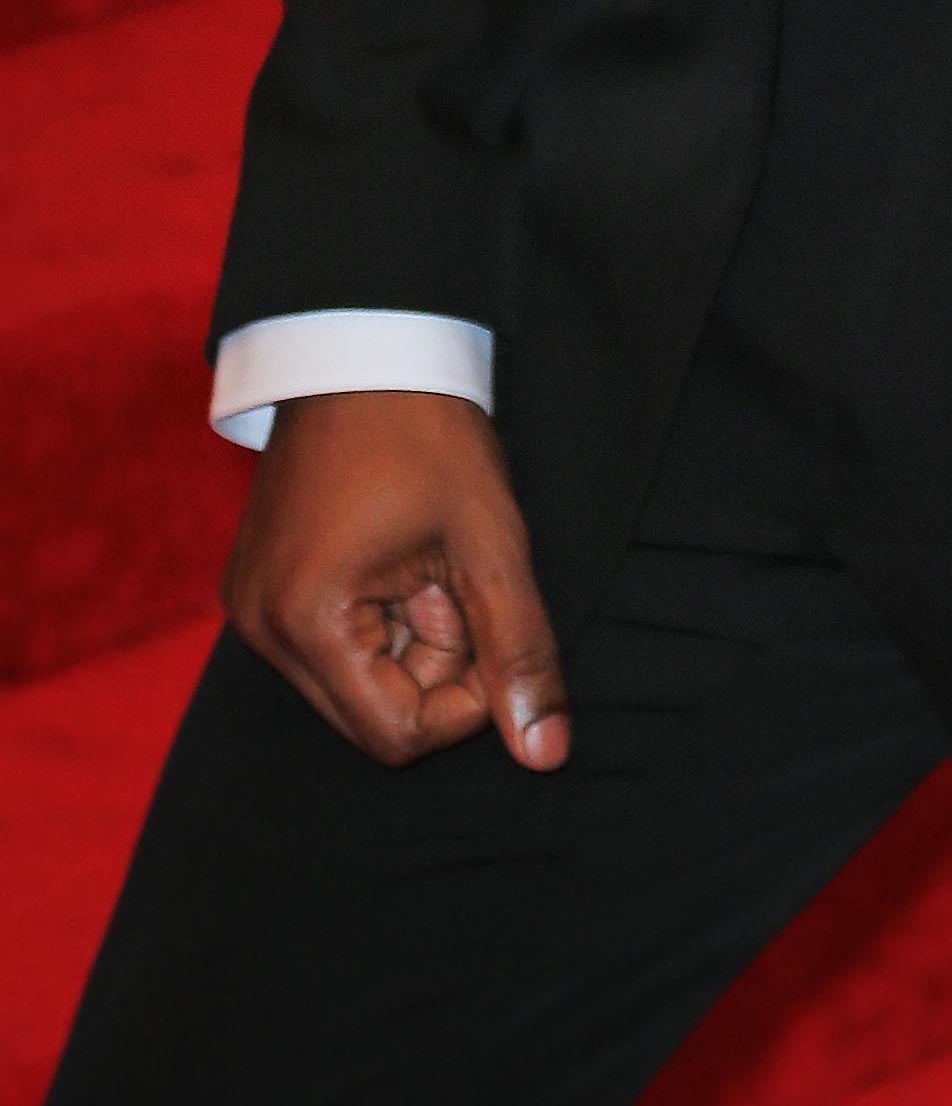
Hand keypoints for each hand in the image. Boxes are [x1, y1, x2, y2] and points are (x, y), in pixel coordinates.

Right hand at [224, 391, 570, 769]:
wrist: (366, 349)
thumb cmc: (430, 436)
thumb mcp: (490, 544)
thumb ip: (519, 651)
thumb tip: (545, 756)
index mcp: (305, 621)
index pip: (398, 736)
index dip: (465, 698)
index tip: (489, 621)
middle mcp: (260, 628)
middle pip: (372, 716)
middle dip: (434, 664)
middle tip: (455, 580)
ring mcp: (251, 610)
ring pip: (355, 682)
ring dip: (408, 640)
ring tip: (424, 560)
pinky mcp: (258, 589)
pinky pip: (329, 646)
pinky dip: (377, 620)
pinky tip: (395, 557)